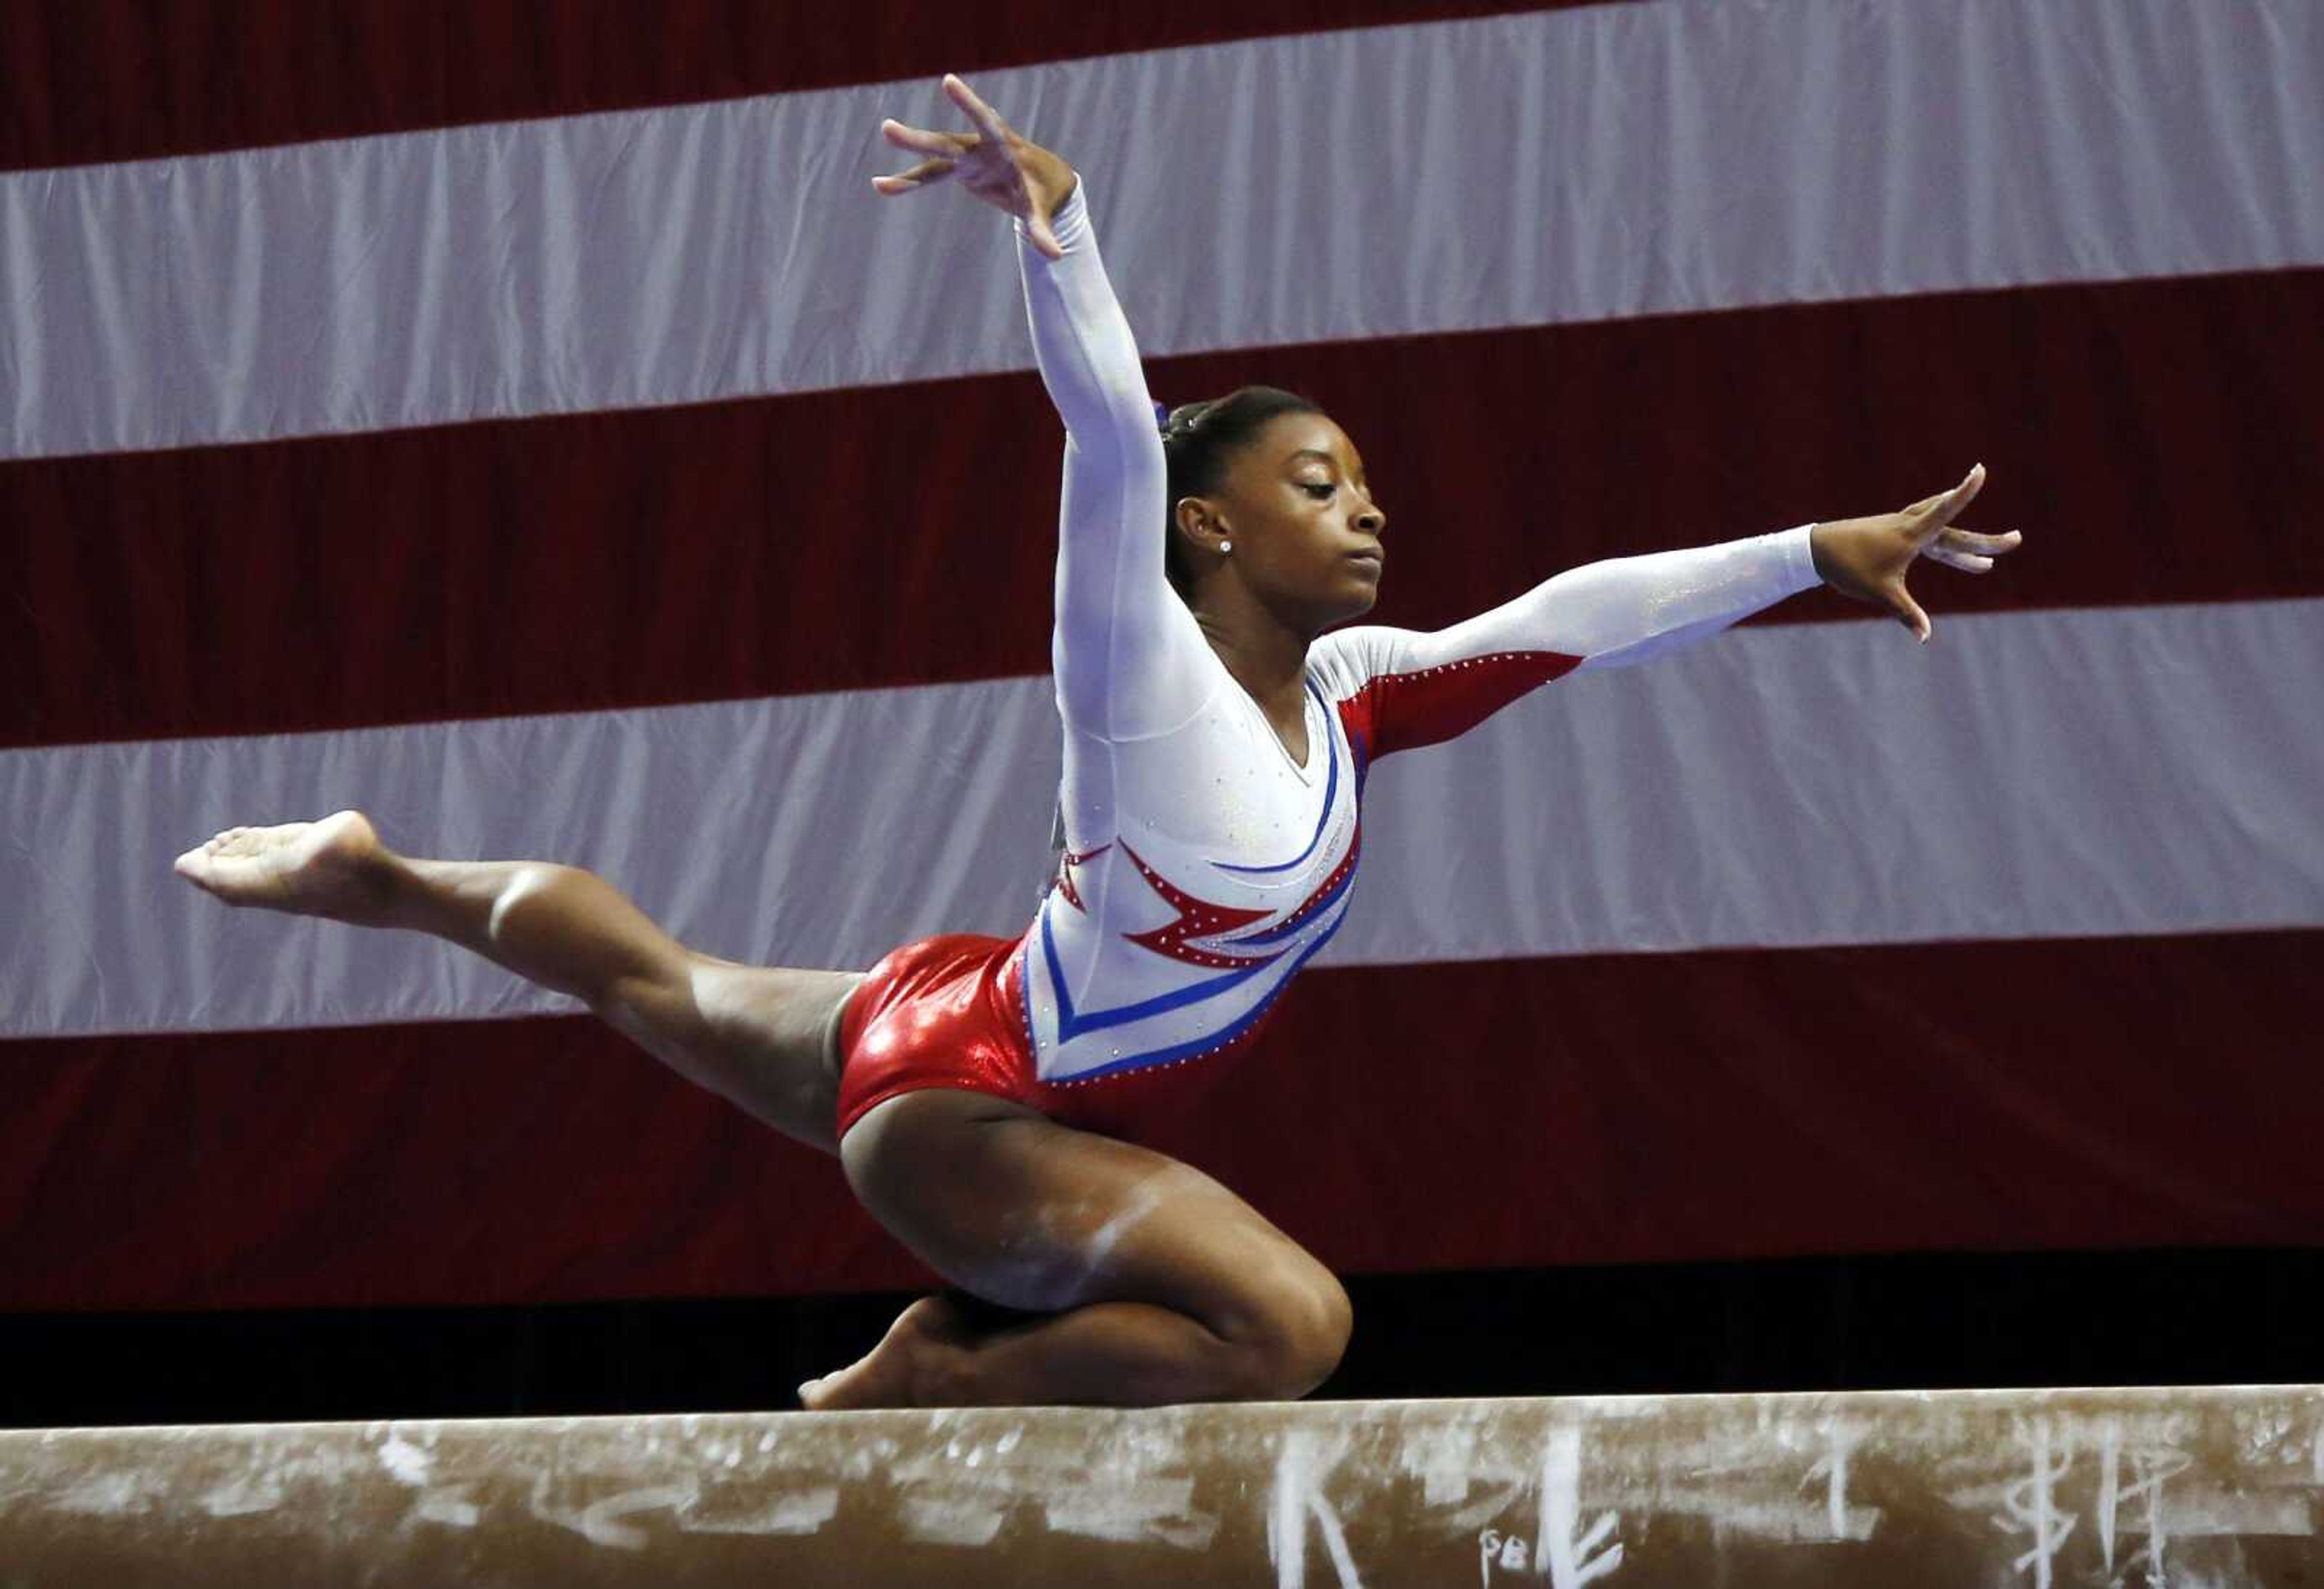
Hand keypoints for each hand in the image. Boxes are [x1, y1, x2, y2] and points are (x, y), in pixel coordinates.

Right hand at [873, 74, 1079, 260]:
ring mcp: (966, 157)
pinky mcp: (958, 169)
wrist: (1040, 183)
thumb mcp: (1041, 209)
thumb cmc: (1043, 191)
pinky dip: (908, 182)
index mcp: (1003, 147)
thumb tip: (1055, 255)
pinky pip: (929, 175)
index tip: (948, 81)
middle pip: (946, 143)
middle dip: (917, 140)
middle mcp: (980, 147)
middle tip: (887, 129)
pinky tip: (880, 185)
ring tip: (877, 180)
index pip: (986, 121)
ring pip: (932, 158)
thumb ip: (1043, 229)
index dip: (968, 103)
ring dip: (906, 162)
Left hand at [1808, 464, 2023, 643]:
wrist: (1816, 550)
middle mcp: (1910, 526)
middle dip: (1986, 541)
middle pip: (1955, 532)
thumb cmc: (1848, 568)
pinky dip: (1945, 549)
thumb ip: (1906, 613)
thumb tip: (1924, 637)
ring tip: (1985, 562)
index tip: (1980, 469)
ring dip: (1965, 549)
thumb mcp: (1880, 593)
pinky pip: (1929, 539)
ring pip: (1943, 534)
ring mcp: (1903, 529)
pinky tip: (1955, 558)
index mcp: (1911, 534)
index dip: (1965, 491)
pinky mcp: (1895, 535)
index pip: (1945, 509)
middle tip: (2016, 539)